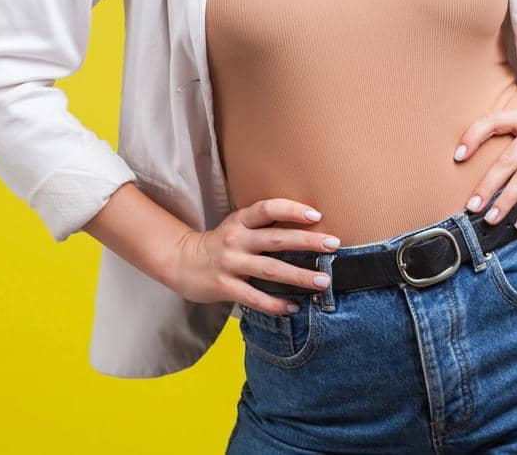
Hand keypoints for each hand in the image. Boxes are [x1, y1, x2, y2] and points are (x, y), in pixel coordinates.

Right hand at [170, 198, 339, 316]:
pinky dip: (275, 304)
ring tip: (324, 281)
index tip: (316, 214)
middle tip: (334, 245)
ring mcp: (230, 263)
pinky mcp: (224, 286)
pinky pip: (254, 297)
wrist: (181, 262)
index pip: (267, 208)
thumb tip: (306, 227)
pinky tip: (293, 307)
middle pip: (277, 239)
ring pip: (270, 269)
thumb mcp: (237, 226)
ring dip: (300, 276)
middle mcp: (236, 239)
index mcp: (240, 221)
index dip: (291, 209)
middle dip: (308, 241)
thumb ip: (263, 225)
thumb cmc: (220, 243)